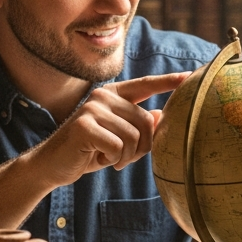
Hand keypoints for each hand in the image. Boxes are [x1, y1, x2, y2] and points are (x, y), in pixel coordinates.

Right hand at [33, 72, 188, 187]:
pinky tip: (97, 159)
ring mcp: (93, 109)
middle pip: (145, 122)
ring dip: (125, 157)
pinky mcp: (85, 125)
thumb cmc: (88, 151)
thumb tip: (159, 115)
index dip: (168, 81)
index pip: (145, 85)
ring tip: (107, 158)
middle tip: (121, 158)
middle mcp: (103, 96)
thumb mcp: (117, 138)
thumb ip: (137, 125)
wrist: (52, 164)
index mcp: (112, 95)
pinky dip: (112, 160)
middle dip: (140, 148)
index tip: (189, 77)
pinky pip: (118, 147)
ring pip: (133, 138)